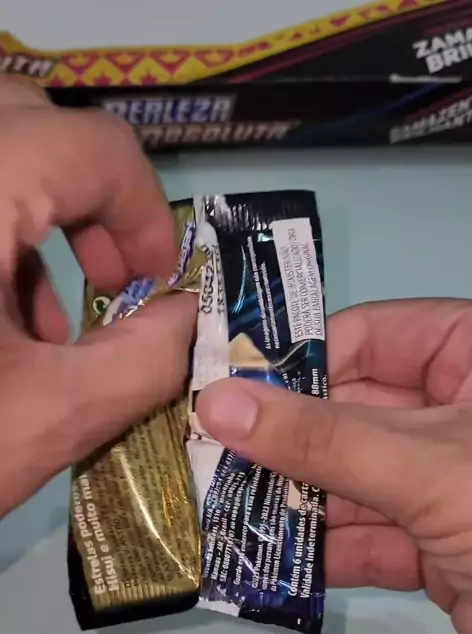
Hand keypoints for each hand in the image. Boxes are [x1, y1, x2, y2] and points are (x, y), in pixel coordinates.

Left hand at [0, 77, 195, 517]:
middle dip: (88, 198)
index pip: (94, 147)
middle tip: (111, 276)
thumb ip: (145, 359)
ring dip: (34, 221)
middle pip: (30, 125)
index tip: (156, 287)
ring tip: (50, 324)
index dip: (147, 212)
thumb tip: (187, 317)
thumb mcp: (51, 417)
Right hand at [197, 299, 471, 633]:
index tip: (222, 387)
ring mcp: (446, 481)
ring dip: (291, 502)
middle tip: (202, 457)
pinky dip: (321, 553)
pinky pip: (368, 537)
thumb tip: (220, 404)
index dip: (295, 359)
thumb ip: (322, 438)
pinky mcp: (438, 545)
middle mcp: (458, 411)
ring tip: (217, 511)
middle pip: (349, 412)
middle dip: (282, 443)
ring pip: (351, 479)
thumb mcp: (426, 464)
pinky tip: (262, 560)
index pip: (369, 336)